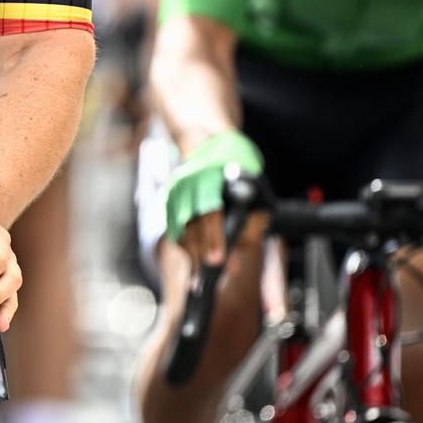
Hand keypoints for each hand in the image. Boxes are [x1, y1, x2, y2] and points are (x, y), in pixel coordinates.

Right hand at [166, 129, 263, 268]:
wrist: (205, 142)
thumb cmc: (234, 166)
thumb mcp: (254, 184)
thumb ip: (254, 212)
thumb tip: (247, 239)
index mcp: (210, 177)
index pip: (210, 212)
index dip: (214, 238)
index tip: (218, 261)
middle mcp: (188, 184)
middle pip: (191, 225)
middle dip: (200, 254)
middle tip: (207, 279)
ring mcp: (175, 192)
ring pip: (180, 229)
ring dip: (190, 255)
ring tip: (200, 280)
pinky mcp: (168, 200)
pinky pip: (174, 228)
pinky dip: (184, 247)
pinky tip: (193, 262)